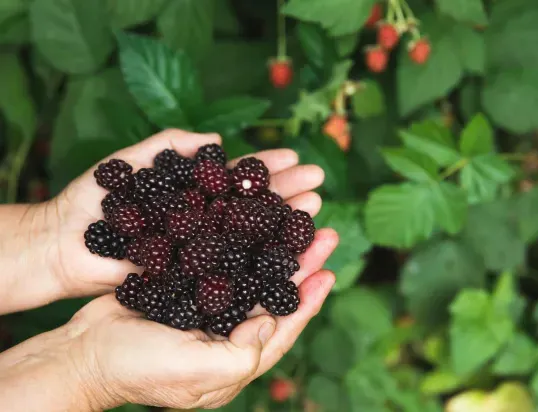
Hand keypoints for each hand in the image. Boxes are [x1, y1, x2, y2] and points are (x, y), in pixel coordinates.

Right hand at [0, 227, 337, 409]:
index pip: (284, 326)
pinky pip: (221, 261)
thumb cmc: (139, 369)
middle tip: (321, 231)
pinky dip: (237, 241)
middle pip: (273, 293)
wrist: (85, 351)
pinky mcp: (188, 287)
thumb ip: (241, 353)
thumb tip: (271, 319)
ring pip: (251, 271)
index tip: (327, 270)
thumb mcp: (195, 372)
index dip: (308, 299)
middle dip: (298, 262)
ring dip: (273, 245)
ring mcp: (208, 308)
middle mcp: (228, 331)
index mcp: (237, 357)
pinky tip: (248, 219)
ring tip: (294, 218)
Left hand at [38, 129, 325, 301]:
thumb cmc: (92, 200)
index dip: (266, 167)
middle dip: (287, 192)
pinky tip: (287, 255)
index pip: (237, 178)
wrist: (63, 244)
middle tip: (319, 183)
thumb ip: (171, 145)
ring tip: (314, 209)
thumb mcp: (130, 162)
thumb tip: (219, 140)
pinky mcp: (193, 277)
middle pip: (252, 206)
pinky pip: (230, 270)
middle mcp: (205, 221)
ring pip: (249, 236)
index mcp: (193, 193)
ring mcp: (202, 250)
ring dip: (283, 223)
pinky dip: (260, 262)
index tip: (296, 156)